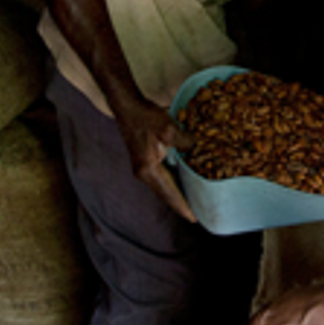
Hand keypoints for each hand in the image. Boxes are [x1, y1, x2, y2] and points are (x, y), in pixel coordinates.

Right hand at [114, 98, 196, 222]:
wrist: (126, 105)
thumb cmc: (145, 117)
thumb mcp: (168, 129)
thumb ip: (185, 143)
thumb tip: (196, 151)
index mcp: (148, 170)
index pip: (169, 194)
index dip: (182, 206)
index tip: (194, 219)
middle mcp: (143, 173)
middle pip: (165, 194)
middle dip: (181, 203)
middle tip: (197, 214)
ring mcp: (141, 168)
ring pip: (163, 185)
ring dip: (176, 193)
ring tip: (192, 201)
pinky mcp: (143, 160)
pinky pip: (161, 176)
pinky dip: (172, 181)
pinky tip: (183, 181)